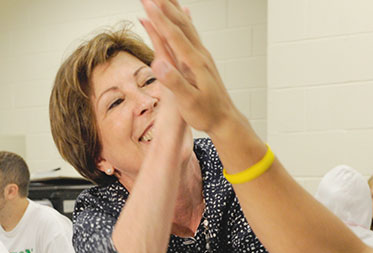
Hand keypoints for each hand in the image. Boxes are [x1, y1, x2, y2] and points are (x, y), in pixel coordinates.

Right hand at [139, 0, 239, 134]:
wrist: (225, 120)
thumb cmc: (207, 113)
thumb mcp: (188, 102)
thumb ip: (174, 81)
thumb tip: (159, 63)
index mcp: (194, 63)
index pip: (174, 35)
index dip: (159, 18)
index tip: (147, 3)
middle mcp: (199, 54)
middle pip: (180, 24)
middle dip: (164, 6)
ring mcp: (201, 55)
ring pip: (186, 25)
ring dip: (173, 9)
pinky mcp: (201, 59)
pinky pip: (191, 33)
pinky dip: (184, 19)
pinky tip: (184, 11)